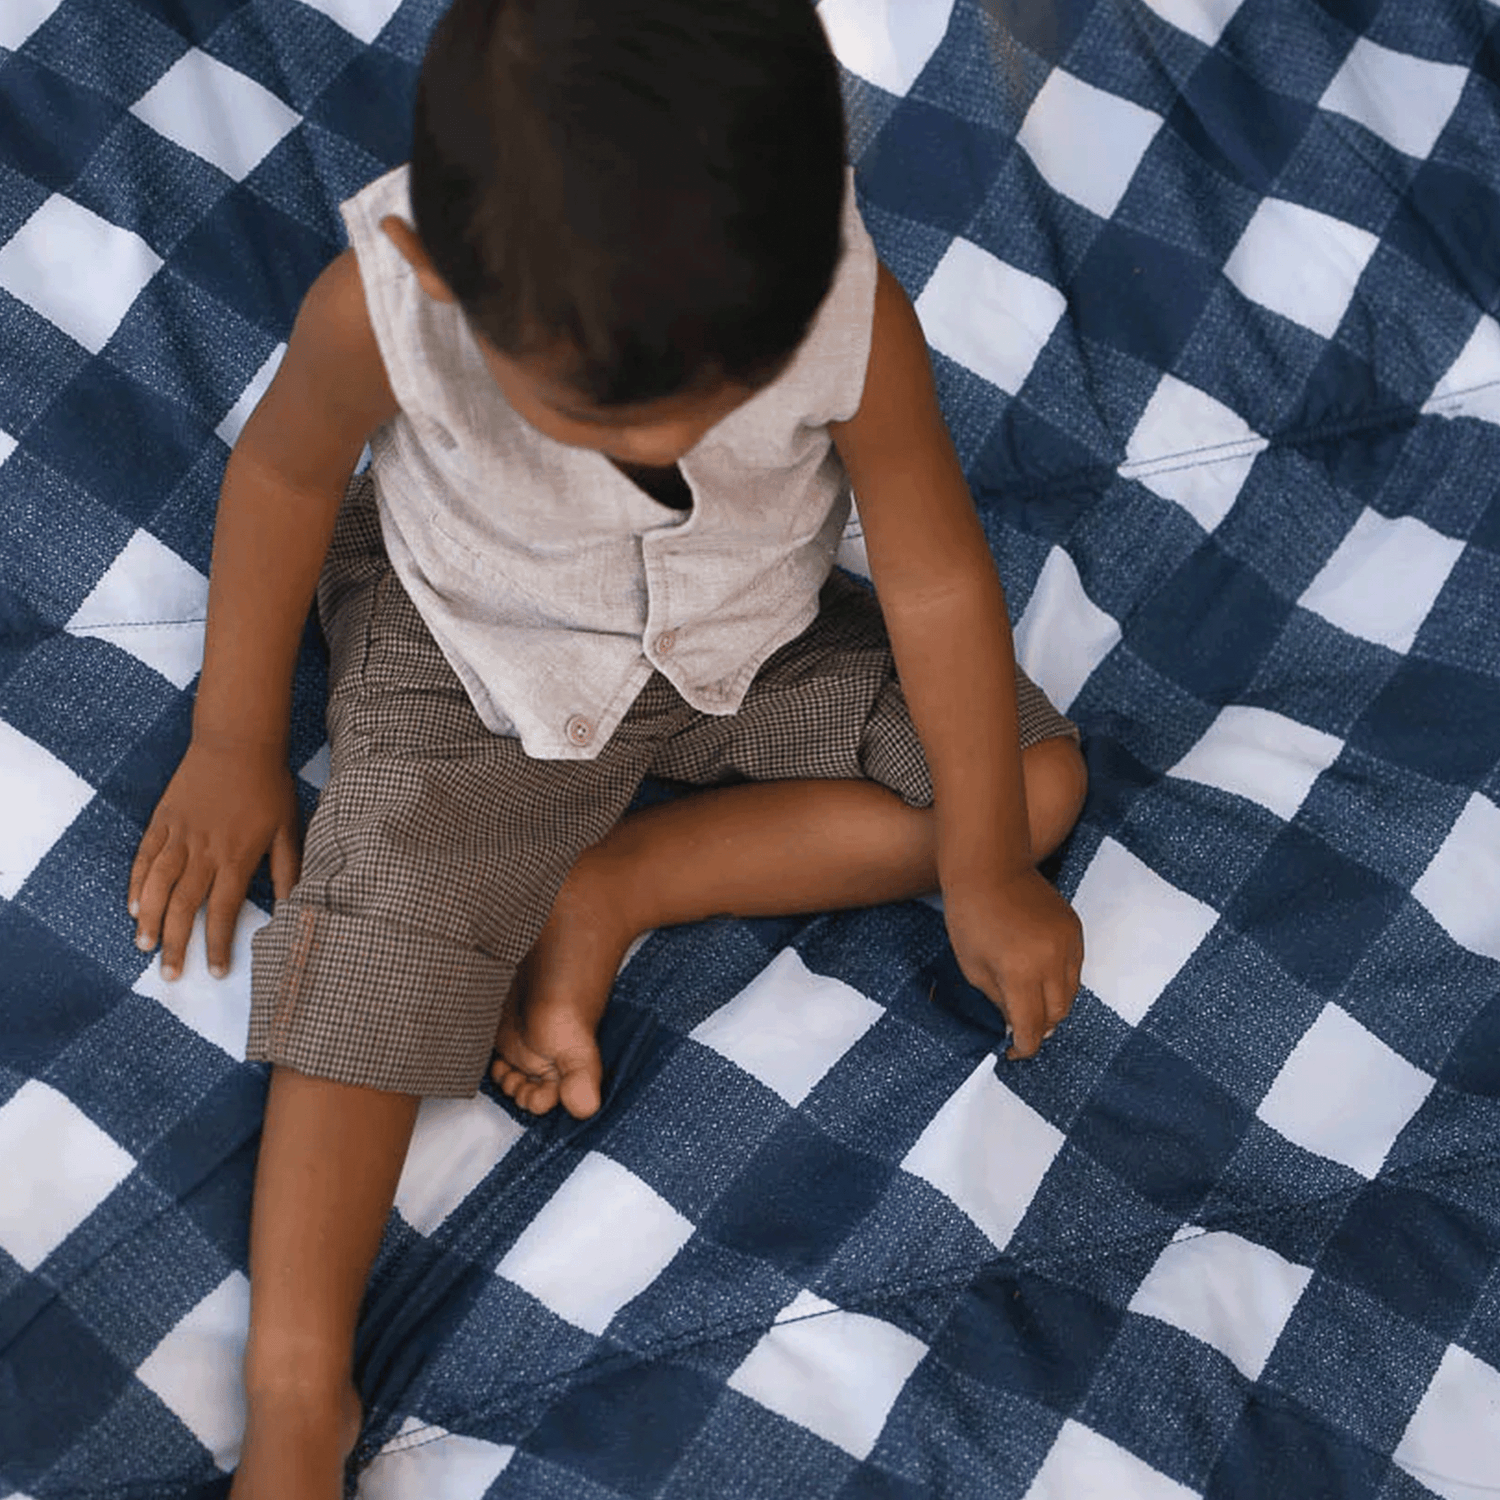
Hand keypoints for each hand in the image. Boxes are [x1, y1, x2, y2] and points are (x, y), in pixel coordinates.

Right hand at [128, 739, 301, 979]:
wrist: (238, 742)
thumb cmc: (269, 787)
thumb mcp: (288, 829)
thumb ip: (288, 871)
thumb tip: (293, 908)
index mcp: (237, 857)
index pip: (227, 911)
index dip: (220, 945)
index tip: (217, 972)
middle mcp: (205, 852)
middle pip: (186, 907)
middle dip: (178, 944)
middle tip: (171, 975)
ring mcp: (179, 835)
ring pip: (158, 885)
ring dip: (151, 919)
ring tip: (145, 946)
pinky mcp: (163, 820)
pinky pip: (145, 857)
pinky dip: (137, 883)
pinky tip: (135, 906)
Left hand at [943, 866, 1083, 1059]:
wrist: (989, 867)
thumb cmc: (970, 916)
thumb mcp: (973, 968)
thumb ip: (1000, 1001)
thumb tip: (1018, 1023)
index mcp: (1020, 973)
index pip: (1032, 1027)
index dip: (1023, 1047)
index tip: (1014, 1052)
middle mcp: (1051, 961)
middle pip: (1057, 1014)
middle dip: (1040, 1027)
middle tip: (1022, 1029)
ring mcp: (1068, 944)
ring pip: (1071, 994)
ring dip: (1053, 1006)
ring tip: (1032, 1004)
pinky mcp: (1075, 929)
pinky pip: (1075, 969)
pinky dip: (1061, 981)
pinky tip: (1041, 978)